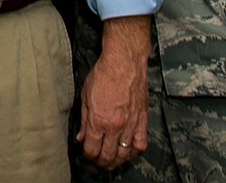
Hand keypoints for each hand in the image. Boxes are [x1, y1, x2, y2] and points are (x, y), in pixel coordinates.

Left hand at [77, 43, 148, 168]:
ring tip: (111, 160)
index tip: (86, 153)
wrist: (124, 64)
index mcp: (98, 120)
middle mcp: (115, 126)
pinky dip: (134, 152)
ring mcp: (131, 125)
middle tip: (97, 161)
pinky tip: (128, 151)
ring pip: (125, 154)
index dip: (88, 154)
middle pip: (108, 156)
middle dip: (101, 162)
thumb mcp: (85, 97)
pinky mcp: (142, 121)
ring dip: (117, 160)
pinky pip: (140, 144)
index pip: (92, 149)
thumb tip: (82, 137)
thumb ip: (84, 121)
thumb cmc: (103, 75)